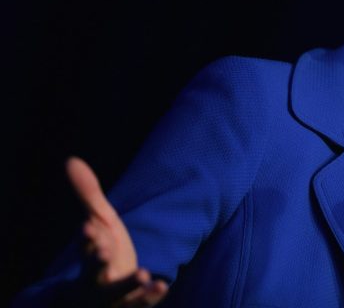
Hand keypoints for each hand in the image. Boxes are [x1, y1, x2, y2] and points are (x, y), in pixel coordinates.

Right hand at [66, 156, 167, 306]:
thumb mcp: (99, 222)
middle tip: (103, 251)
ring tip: (142, 273)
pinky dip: (149, 297)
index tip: (89, 227)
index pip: (83, 250)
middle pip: (91, 276)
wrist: (106, 294)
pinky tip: (162, 285)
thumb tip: (71, 160)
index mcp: (88, 258)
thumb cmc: (104, 251)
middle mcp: (95, 282)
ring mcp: (112, 299)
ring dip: (126, 284)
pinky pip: (138, 305)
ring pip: (114, 295)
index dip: (86, 240)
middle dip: (96, 264)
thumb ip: (88, 196)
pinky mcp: (129, 306)